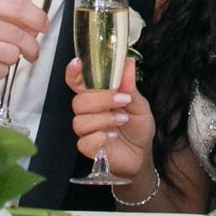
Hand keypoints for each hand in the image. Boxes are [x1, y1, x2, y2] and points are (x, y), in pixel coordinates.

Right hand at [68, 58, 154, 181]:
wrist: (142, 153)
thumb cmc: (138, 126)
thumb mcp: (139, 104)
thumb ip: (130, 86)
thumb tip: (128, 63)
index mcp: (97, 96)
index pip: (77, 82)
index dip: (73, 72)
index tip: (77, 62)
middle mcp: (88, 112)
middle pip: (78, 101)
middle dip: (101, 99)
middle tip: (123, 100)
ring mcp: (87, 131)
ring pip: (80, 121)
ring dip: (104, 119)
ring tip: (122, 120)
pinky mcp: (89, 149)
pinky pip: (84, 142)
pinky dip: (100, 137)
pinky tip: (113, 137)